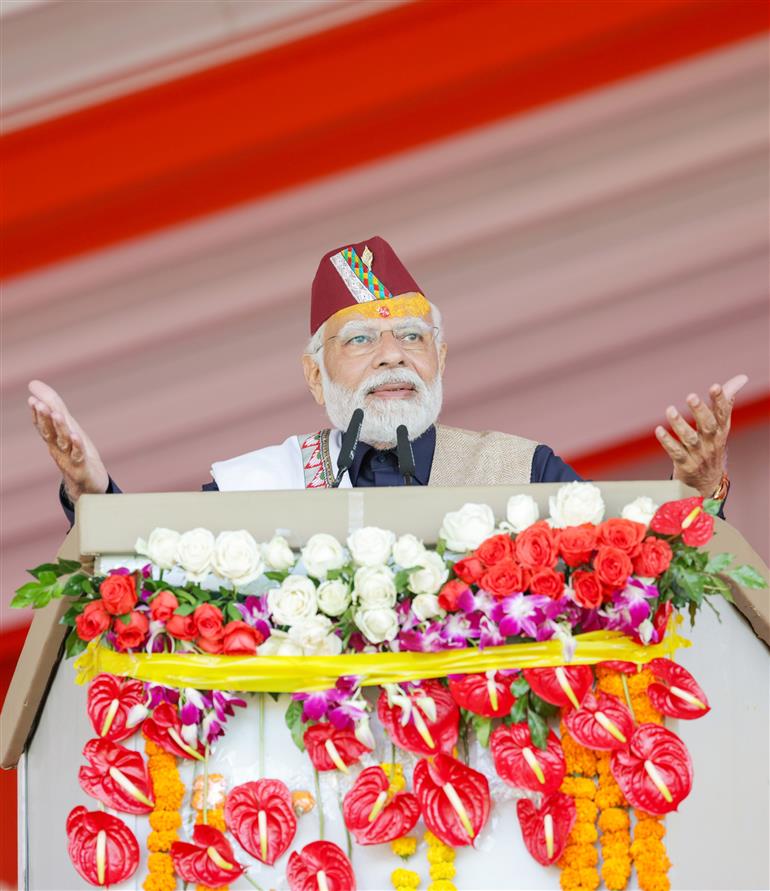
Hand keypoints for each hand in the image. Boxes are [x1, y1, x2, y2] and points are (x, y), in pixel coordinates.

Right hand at [28, 379, 108, 502]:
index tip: (32, 399)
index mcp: (54, 438)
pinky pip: (78, 454)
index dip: (37, 413)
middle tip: (38, 403)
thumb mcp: (65, 426)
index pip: (43, 425)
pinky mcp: (82, 466)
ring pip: (63, 441)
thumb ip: (53, 405)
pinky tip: (76, 435)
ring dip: (60, 427)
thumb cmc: (76, 450)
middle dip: (44, 417)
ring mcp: (69, 458)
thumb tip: (33, 383)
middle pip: (50, 431)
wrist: (88, 483)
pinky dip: (77, 445)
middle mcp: (58, 448)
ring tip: (56, 414)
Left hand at [655, 374, 746, 497]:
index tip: (715, 386)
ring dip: (679, 424)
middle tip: (691, 396)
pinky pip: (676, 452)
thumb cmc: (712, 446)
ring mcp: (699, 454)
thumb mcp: (721, 426)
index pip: (723, 413)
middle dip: (700, 410)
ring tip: (670, 410)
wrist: (707, 482)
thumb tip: (741, 378)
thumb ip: (725, 402)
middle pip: (708, 425)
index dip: (720, 400)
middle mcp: (712, 441)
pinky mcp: (685, 464)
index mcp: (721, 430)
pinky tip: (659, 430)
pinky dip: (667, 441)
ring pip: (690, 438)